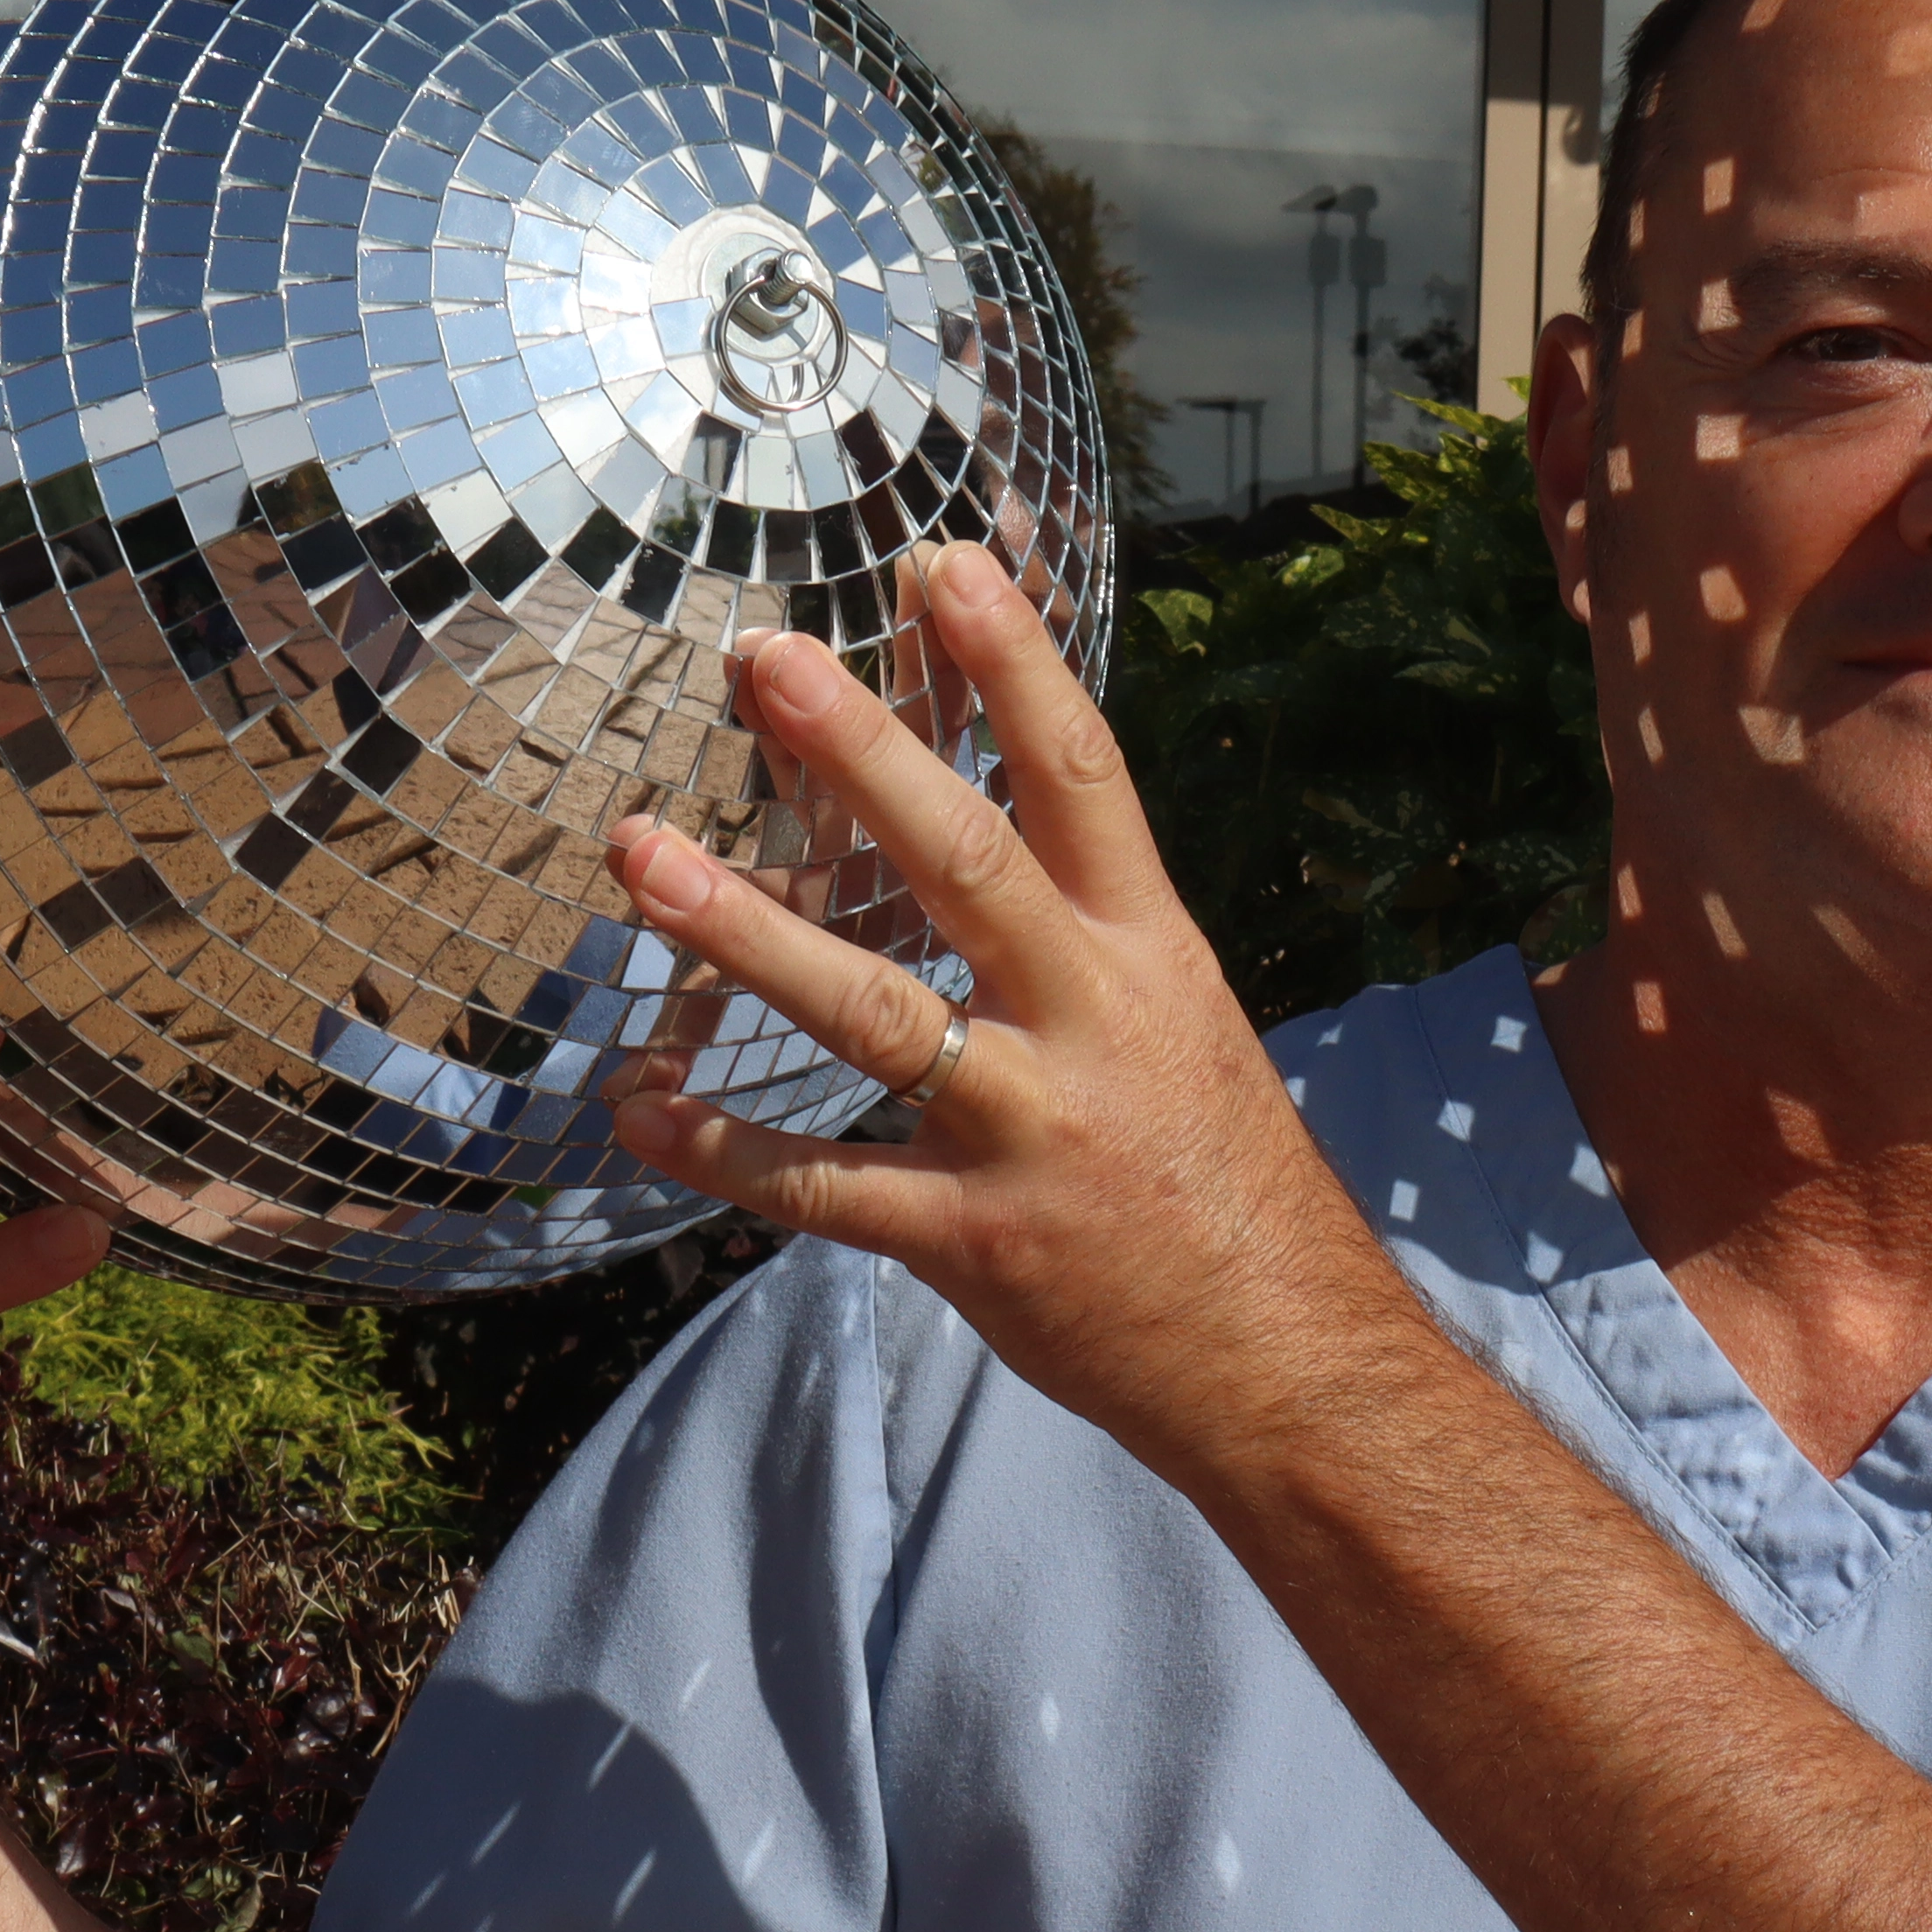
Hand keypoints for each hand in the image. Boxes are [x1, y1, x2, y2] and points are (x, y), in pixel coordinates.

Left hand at [599, 543, 1407, 1480]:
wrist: (1293, 1369)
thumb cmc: (1226, 1190)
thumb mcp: (1183, 1033)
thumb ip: (1084, 943)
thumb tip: (987, 832)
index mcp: (1151, 957)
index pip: (1084, 778)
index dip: (1015, 665)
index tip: (942, 562)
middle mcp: (1093, 1025)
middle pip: (967, 861)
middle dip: (860, 752)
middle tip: (760, 659)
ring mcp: (1032, 1134)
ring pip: (875, 1015)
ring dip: (749, 931)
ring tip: (643, 856)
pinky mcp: (976, 1244)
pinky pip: (826, 1192)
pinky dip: (725, 1154)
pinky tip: (638, 1108)